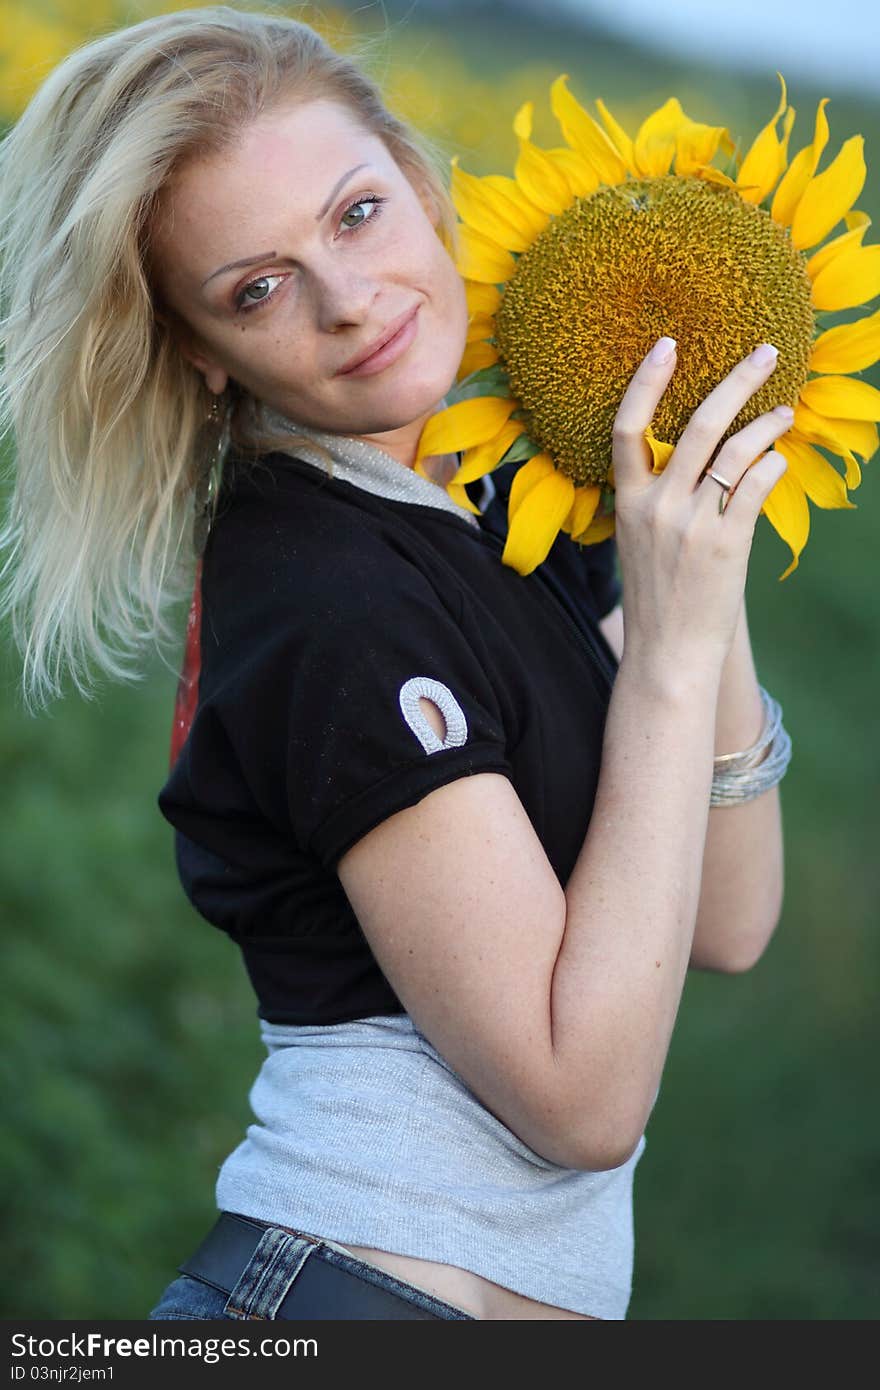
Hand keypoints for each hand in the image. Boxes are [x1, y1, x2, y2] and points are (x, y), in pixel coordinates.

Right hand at [610, 338, 790, 673]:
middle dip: (736, 381)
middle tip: (767, 353)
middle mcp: (657, 506)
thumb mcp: (639, 543)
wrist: (667, 653)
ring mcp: (690, 524)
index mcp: (628, 502)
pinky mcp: (725, 543)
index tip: (667, 344)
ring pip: (734, 451)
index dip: (646, 382)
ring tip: (785, 410)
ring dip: (766, 422)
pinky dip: (771, 466)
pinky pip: (755, 486)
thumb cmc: (658, 598)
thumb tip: (697, 459)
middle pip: (697, 425)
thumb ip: (657, 499)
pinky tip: (779, 460)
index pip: (627, 428)